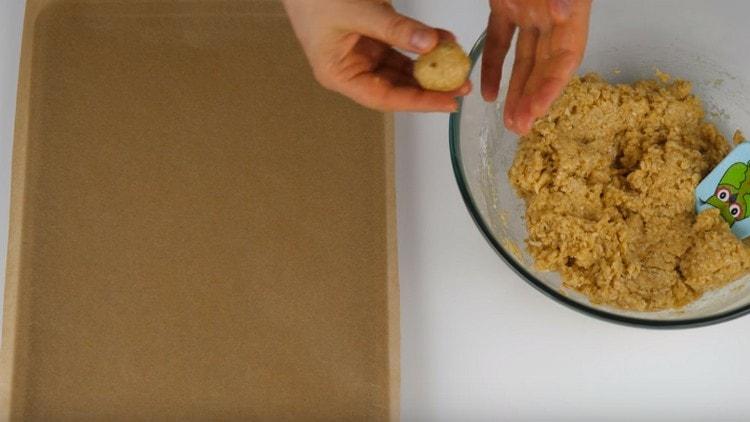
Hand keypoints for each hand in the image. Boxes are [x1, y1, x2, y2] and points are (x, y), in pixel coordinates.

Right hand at [282, 0, 469, 111]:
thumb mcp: (358, 12)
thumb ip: (395, 29)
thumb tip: (431, 44)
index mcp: (339, 75)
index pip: (385, 98)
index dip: (419, 102)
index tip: (448, 102)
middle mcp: (351, 69)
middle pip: (396, 86)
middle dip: (429, 86)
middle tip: (460, 85)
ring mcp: (362, 52)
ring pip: (402, 67)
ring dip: (429, 65)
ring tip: (457, 64)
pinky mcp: (371, 36)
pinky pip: (401, 45)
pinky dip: (423, 42)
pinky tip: (444, 40)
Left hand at [481, 0, 591, 133]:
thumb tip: (562, 14)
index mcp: (570, 12)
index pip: (565, 58)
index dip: (552, 87)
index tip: (536, 111)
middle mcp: (552, 18)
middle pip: (544, 67)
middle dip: (533, 99)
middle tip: (521, 128)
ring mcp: (528, 13)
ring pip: (523, 60)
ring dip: (517, 92)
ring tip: (510, 122)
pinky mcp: (505, 6)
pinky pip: (499, 41)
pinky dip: (493, 67)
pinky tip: (488, 95)